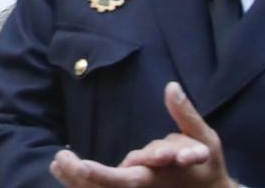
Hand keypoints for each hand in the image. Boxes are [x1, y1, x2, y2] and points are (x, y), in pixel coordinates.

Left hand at [51, 82, 234, 186]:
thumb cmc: (208, 168)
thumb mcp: (205, 140)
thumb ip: (186, 115)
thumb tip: (172, 86)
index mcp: (156, 178)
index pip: (122, 179)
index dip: (98, 175)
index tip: (78, 165)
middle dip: (79, 178)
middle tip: (59, 159)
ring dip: (76, 181)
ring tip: (56, 164)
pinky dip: (82, 183)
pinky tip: (61, 170)